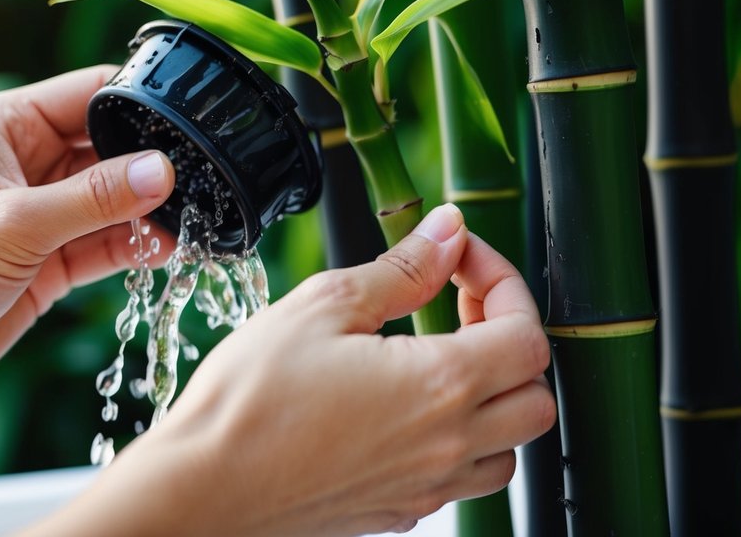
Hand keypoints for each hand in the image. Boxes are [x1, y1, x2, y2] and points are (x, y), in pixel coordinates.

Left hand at [0, 65, 176, 411]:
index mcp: (7, 125)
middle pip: (110, 144)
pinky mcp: (51, 255)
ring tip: (192, 218)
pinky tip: (167, 248)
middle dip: (152, 162)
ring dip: (149, 208)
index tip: (191, 120)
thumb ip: (96, 197)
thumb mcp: (19, 225)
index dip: (140, 103)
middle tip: (198, 179)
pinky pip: (107, 239)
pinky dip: (135, 244)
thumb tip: (164, 170)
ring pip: (115, 196)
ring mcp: (42, 208)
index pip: (90, 92)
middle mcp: (27, 158)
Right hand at [34, 204, 554, 536]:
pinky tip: (405, 409)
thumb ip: (402, 269)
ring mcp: (425, 486)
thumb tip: (449, 231)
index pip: (528, 333)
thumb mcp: (324, 307)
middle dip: (510, 338)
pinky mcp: (398, 511)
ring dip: (494, 398)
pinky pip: (461, 480)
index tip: (460, 259)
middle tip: (458, 304)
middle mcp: (448, 445)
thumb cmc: (250, 398)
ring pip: (511, 448)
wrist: (203, 487)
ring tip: (439, 358)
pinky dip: (458, 442)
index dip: (504, 282)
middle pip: (536, 396)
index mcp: (439, 386)